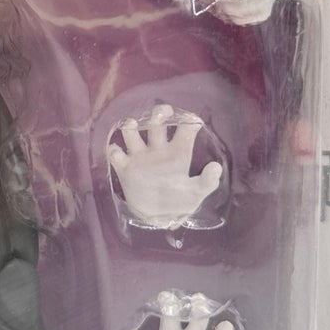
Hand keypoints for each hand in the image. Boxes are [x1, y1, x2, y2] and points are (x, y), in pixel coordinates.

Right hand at [108, 105, 221, 228]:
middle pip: (156, 124)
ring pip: (132, 133)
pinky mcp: (125, 168)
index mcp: (178, 153)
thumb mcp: (196, 194)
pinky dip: (114, 151)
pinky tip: (117, 153)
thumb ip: (207, 182)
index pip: (184, 130)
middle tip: (163, 111)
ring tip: (132, 125)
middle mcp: (158, 150)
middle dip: (159, 114)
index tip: (193, 119)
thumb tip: (216, 167)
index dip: (189, 121)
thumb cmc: (180, 202)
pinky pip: (115, 154)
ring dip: (131, 127)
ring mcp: (140, 157)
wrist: (158, 218)